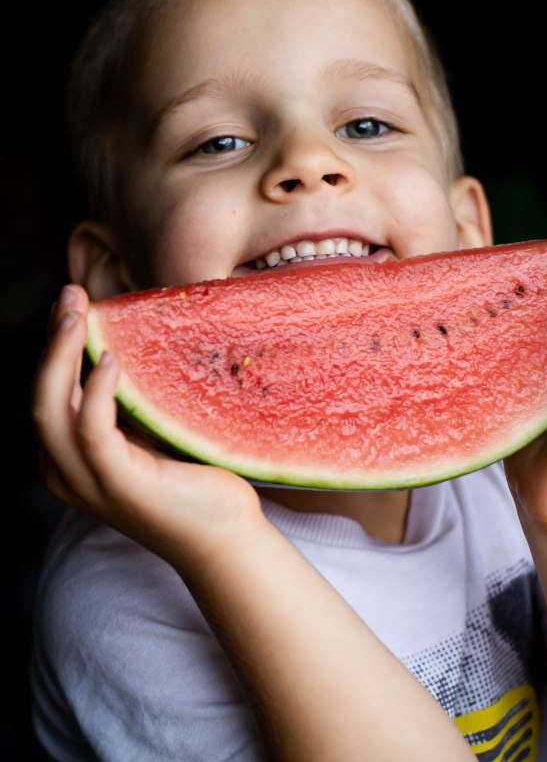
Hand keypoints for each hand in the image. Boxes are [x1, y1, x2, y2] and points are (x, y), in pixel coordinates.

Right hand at [31, 285, 261, 570]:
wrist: (225, 535)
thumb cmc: (191, 477)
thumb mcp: (148, 428)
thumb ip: (127, 398)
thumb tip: (124, 337)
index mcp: (69, 457)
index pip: (48, 392)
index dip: (53, 344)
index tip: (70, 300)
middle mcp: (66, 472)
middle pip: (40, 396)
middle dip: (51, 341)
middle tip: (70, 293)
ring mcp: (88, 483)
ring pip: (53, 411)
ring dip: (61, 356)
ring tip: (77, 314)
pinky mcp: (119, 486)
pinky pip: (93, 432)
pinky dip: (96, 393)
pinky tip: (111, 360)